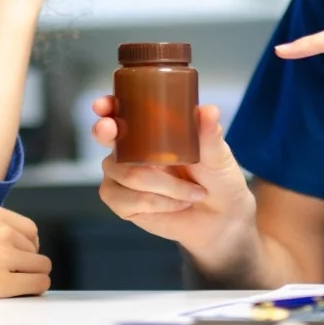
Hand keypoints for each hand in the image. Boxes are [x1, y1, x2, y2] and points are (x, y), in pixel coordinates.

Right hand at [0, 204, 51, 301]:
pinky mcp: (0, 283)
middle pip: (34, 248)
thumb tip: (7, 243)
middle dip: (27, 260)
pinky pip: (36, 284)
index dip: (27, 244)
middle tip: (15, 273)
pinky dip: (36, 288)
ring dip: (33, 274)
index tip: (21, 255)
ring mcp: (2, 256)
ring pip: (40, 266)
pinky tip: (28, 292)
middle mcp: (1, 231)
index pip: (29, 229)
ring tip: (21, 283)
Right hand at [92, 99, 257, 269]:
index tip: (102, 105)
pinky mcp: (123, 204)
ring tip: (192, 192)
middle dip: (105, 131)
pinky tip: (177, 204)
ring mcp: (122, 177)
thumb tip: (208, 110)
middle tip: (110, 129)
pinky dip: (159, 202)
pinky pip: (130, 200)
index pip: (120, 112)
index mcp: (151, 130)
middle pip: (106, 137)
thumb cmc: (218, 179)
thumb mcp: (218, 154)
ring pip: (128, 173)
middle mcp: (131, 150)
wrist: (221, 219)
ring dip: (165, 185)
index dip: (107, 106)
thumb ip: (210, 134)